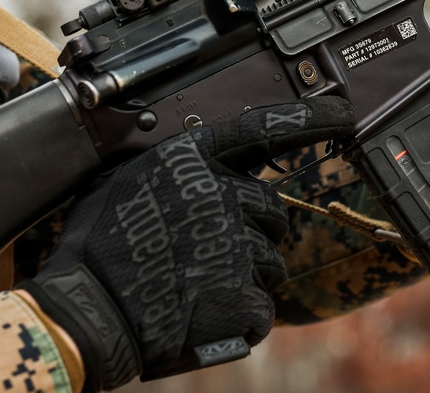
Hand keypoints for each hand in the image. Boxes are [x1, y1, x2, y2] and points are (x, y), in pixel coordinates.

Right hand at [21, 97, 354, 389]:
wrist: (85, 313)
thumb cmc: (97, 249)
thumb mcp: (124, 181)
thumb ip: (174, 168)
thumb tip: (208, 168)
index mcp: (189, 162)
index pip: (261, 128)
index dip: (308, 118)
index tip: (344, 112)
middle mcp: (219, 194)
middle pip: (273, 210)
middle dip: (254, 232)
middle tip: (209, 255)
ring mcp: (233, 243)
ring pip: (270, 261)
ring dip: (245, 277)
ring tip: (194, 288)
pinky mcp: (241, 292)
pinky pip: (261, 306)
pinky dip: (238, 317)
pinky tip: (201, 316)